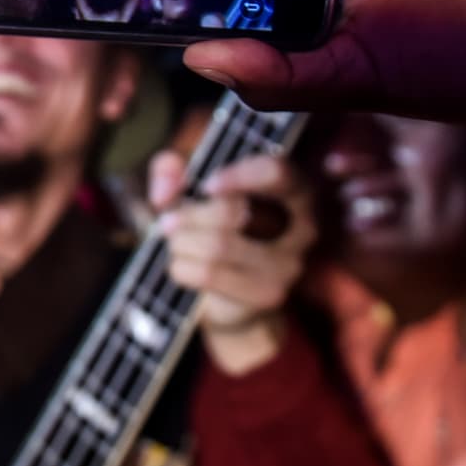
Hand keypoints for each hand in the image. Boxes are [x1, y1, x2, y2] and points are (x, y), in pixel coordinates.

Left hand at [149, 151, 315, 373]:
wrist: (230, 290)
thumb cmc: (213, 223)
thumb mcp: (189, 186)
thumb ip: (170, 171)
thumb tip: (163, 191)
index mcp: (294, 188)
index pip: (275, 173)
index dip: (238, 176)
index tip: (206, 185)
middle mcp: (302, 227)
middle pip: (236, 212)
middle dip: (191, 215)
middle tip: (168, 221)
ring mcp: (288, 265)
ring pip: (219, 246)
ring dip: (182, 242)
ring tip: (174, 242)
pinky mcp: (267, 294)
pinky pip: (210, 275)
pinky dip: (182, 267)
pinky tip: (181, 265)